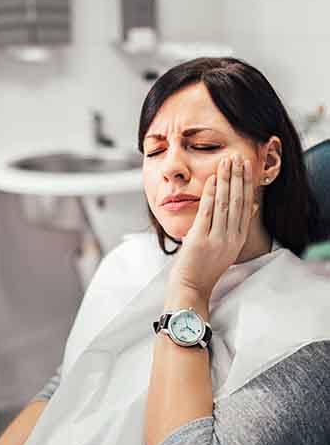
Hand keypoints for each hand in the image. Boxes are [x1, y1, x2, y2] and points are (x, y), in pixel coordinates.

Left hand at [167, 153, 256, 301]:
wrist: (191, 286)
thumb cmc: (204, 266)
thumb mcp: (227, 246)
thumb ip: (237, 226)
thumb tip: (252, 206)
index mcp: (238, 239)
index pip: (246, 206)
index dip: (247, 184)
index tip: (247, 167)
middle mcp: (231, 238)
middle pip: (238, 202)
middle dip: (238, 177)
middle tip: (238, 157)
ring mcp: (217, 239)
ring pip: (225, 204)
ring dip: (226, 181)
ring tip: (226, 162)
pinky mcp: (201, 240)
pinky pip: (208, 212)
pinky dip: (211, 194)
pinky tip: (213, 180)